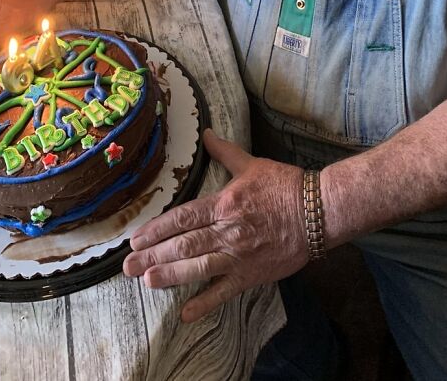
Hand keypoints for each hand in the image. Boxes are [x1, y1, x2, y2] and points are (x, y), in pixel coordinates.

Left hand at [123, 129, 308, 321]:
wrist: (317, 211)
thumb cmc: (284, 186)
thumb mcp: (252, 164)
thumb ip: (224, 152)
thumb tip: (206, 133)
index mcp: (225, 203)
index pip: (183, 217)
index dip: (157, 230)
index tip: (136, 239)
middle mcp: (228, 230)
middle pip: (185, 244)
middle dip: (154, 255)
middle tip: (128, 266)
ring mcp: (239, 255)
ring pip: (199, 267)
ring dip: (171, 275)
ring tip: (147, 281)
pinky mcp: (252, 274)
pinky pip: (225, 291)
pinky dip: (205, 303)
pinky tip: (186, 313)